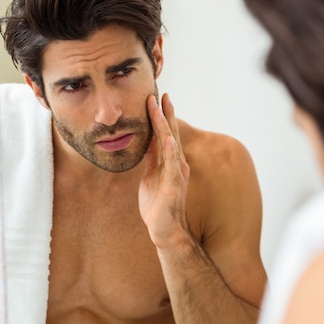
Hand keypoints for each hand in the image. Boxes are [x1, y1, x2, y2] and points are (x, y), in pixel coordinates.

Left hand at [139, 93, 189, 249]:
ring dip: (165, 125)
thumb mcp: (150, 175)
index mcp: (171, 162)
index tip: (157, 97)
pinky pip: (172, 166)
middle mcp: (177, 165)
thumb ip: (151, 158)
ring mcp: (177, 174)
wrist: (165, 230)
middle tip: (161, 93)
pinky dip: (171, 151)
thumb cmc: (158, 205)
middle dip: (165, 113)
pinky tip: (168, 138)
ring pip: (171, 144)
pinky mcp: (173, 187)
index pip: (166, 134)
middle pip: (171, 134)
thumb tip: (146, 140)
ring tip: (161, 107)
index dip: (162, 116)